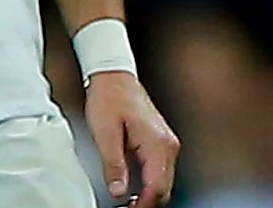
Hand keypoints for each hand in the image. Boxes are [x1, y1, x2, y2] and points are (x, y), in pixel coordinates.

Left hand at [85, 72, 179, 207]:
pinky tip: (135, 189)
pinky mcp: (161, 142)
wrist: (114, 77)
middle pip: (164, 188)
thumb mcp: (104, 133)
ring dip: (149, 195)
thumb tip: (118, 192)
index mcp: (156, 143)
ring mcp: (166, 143)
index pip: (156, 187)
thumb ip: (113, 165)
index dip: (143, 205)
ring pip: (164, 181)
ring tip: (128, 204)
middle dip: (147, 204)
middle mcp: (167, 145)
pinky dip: (150, 184)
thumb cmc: (109, 98)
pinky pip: (161, 171)